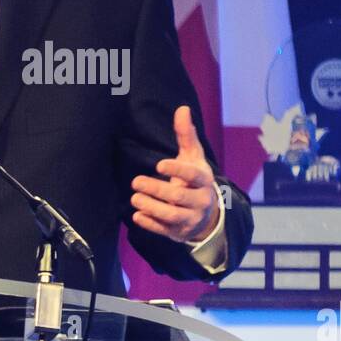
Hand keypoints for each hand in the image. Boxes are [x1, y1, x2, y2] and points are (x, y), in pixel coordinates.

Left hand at [130, 105, 220, 242]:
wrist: (207, 214)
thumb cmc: (195, 179)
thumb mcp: (193, 157)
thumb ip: (186, 134)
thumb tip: (182, 108)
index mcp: (204, 180)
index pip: (193, 176)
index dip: (177, 170)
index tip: (159, 164)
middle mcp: (201, 201)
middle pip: (179, 197)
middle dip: (156, 189)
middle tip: (136, 181)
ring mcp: (191, 218)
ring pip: (172, 215)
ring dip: (151, 207)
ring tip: (134, 197)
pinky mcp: (179, 232)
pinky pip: (165, 230)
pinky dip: (151, 225)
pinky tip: (137, 216)